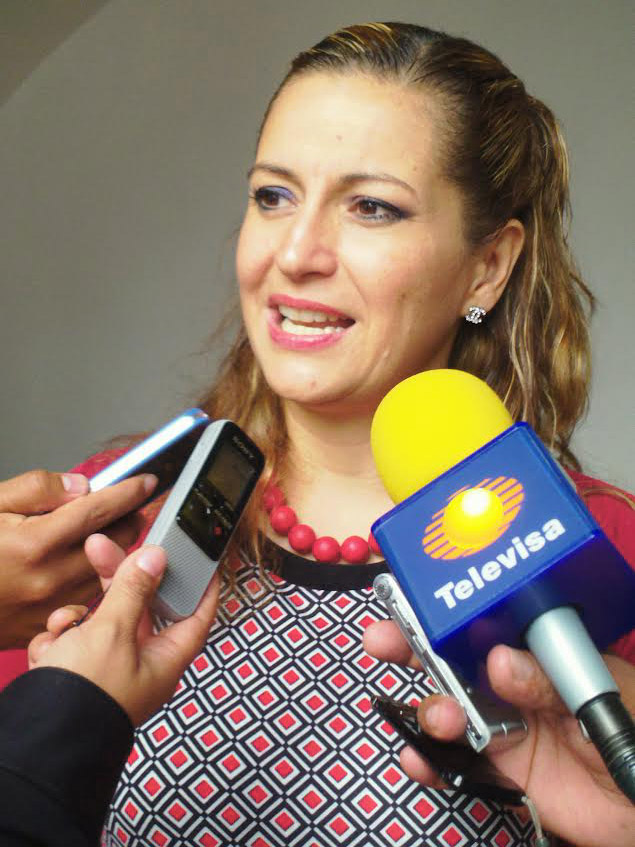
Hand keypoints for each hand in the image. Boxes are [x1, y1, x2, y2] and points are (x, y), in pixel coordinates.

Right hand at [0, 469, 154, 646]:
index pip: (100, 511)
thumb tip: (80, 487)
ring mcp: (47, 607)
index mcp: (34, 542)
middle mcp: (46, 578)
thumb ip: (37, 490)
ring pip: (106, 574)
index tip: (148, 482)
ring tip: (115, 532)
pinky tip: (89, 565)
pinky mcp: (43, 626)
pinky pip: (86, 600)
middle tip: (132, 506)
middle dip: (129, 521)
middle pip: (115, 544)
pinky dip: (96, 579)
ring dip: (117, 551)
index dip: (129, 492)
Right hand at [27, 543, 219, 725]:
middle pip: (139, 606)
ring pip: (100, 620)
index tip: (200, 557)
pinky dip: (59, 639)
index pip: (196, 614)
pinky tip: (51, 651)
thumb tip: (156, 558)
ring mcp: (107, 668)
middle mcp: (140, 663)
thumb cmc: (86, 697)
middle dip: (116, 581)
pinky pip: (73, 640)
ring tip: (65, 625)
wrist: (38, 742)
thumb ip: (133, 590)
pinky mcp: (77, 672)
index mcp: (165, 658)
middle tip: (100, 549)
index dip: (201, 584)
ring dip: (78, 616)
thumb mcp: (112, 633)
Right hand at [364, 620, 634, 846]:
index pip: (483, 617)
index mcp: (534, 646)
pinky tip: (420, 759)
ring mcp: (501, 724)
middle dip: (410, 645)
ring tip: (441, 721)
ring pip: (447, 707)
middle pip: (449, 657)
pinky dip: (431, 761)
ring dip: (430, 709)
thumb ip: (548, 678)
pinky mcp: (498, 769)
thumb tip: (497, 662)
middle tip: (381, 640)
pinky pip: (456, 763)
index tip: (410, 599)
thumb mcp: (601, 690)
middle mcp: (509, 680)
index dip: (444, 607)